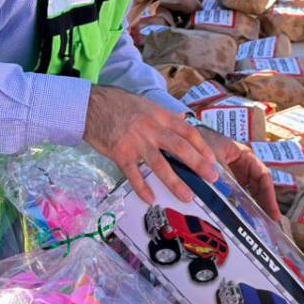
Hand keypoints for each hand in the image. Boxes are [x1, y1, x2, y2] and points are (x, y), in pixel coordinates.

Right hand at [84, 86, 217, 202]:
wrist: (91, 105)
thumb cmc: (118, 105)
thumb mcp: (146, 105)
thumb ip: (163, 117)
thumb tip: (181, 124)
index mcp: (160, 115)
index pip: (187, 131)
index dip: (202, 146)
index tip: (213, 160)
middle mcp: (151, 128)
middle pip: (179, 148)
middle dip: (198, 164)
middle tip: (211, 178)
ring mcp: (136, 142)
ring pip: (160, 165)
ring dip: (175, 182)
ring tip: (187, 196)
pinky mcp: (120, 153)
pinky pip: (134, 175)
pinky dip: (142, 188)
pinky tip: (151, 199)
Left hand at [196, 128, 280, 220]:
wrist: (183, 140)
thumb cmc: (199, 144)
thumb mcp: (212, 160)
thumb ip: (222, 177)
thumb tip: (230, 198)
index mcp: (245, 155)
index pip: (263, 176)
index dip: (269, 194)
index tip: (273, 212)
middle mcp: (243, 166)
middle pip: (258, 187)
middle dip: (264, 204)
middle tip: (269, 223)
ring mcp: (234, 175)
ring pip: (248, 193)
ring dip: (253, 207)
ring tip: (258, 225)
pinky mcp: (225, 183)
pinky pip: (235, 196)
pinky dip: (239, 207)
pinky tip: (240, 220)